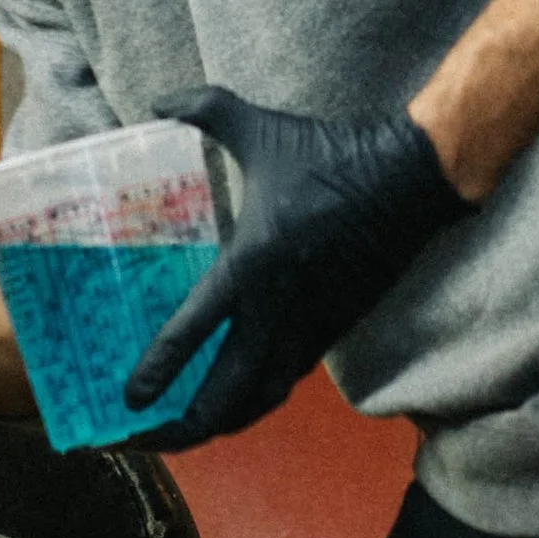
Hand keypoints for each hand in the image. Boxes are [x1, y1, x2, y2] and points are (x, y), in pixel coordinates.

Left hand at [123, 86, 472, 442]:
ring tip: (183, 434)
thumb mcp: (261, 129)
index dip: (156, 372)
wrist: (410, 181)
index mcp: (250, 267)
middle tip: (142, 438)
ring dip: (219, 424)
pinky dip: (255, 401)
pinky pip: (285, 382)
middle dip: (181, 428)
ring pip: (259, 401)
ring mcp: (309, 327)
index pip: (192, 335)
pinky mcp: (332, 330)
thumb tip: (160, 99)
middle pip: (224, 397)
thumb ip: (203, 111)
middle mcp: (277, 311)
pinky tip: (234, 403)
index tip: (128, 400)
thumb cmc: (331, 156)